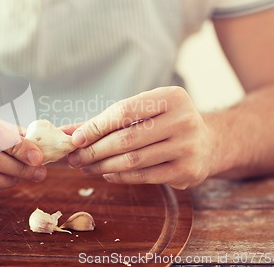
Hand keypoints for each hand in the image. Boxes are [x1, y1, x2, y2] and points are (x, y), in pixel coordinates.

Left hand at [67, 87, 216, 189]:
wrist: (208, 142)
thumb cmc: (163, 123)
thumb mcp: (143, 113)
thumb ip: (106, 120)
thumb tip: (65, 132)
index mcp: (171, 96)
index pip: (124, 111)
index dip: (96, 126)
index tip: (74, 139)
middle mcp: (184, 119)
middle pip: (126, 138)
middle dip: (94, 150)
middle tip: (74, 158)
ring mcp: (188, 146)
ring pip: (133, 159)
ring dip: (103, 166)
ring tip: (85, 167)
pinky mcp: (188, 170)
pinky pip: (145, 176)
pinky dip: (120, 176)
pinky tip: (106, 174)